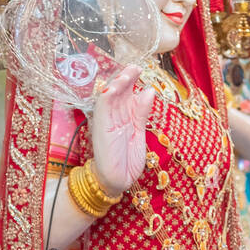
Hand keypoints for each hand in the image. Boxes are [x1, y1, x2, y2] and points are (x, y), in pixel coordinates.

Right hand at [89, 65, 154, 197]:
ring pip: (109, 95)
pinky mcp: (101, 128)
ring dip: (118, 82)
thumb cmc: (127, 161)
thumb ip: (141, 113)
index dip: (133, 80)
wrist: (117, 182)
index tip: (141, 69)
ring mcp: (106, 121)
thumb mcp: (139, 134)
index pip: (127, 93)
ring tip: (129, 72)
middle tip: (136, 67)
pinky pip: (102, 107)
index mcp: (124, 116)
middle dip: (126, 77)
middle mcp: (114, 116)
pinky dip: (108, 95)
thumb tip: (148, 90)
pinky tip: (115, 86)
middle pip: (118, 90)